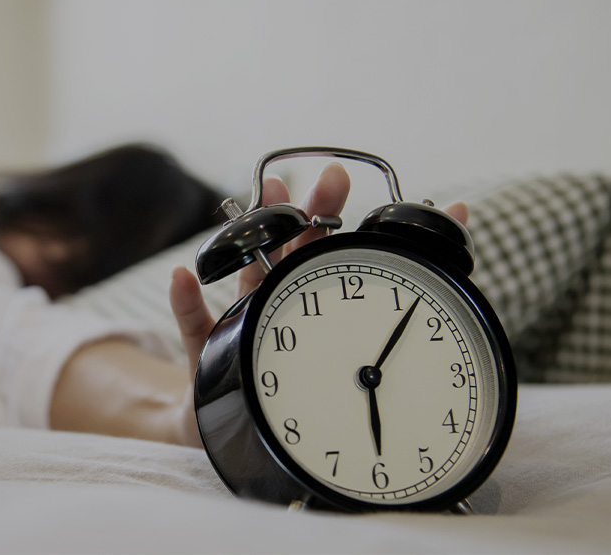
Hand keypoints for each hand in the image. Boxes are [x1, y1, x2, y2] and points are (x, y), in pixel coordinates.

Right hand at [170, 163, 469, 447]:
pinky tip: (183, 276)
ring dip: (246, 235)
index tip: (337, 177)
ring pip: (243, 275)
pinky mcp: (206, 354)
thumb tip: (427, 304)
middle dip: (298, 210)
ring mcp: (235, 326)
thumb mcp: (337, 373)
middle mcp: (270, 307)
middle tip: (315, 178)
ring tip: (252, 204)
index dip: (327, 214)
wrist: (230, 433)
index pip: (319, 253)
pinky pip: (193, 325)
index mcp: (304, 308)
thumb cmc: (286, 398)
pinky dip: (186, 300)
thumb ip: (381, 335)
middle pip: (285, 252)